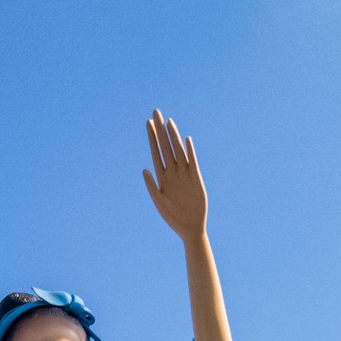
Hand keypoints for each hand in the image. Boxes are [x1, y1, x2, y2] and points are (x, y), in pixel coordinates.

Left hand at [142, 110, 207, 242]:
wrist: (190, 228)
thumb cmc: (172, 218)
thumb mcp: (159, 203)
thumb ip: (151, 187)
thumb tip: (145, 169)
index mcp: (161, 177)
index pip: (155, 152)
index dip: (152, 137)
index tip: (148, 123)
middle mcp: (172, 172)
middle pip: (165, 146)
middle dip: (160, 130)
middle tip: (156, 112)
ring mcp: (184, 173)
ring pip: (178, 150)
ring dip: (173, 135)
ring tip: (168, 121)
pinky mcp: (196, 178)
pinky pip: (192, 161)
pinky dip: (189, 151)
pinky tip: (186, 139)